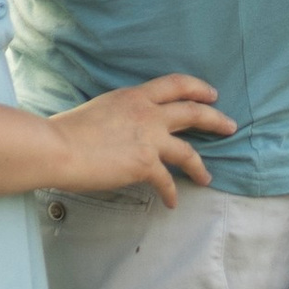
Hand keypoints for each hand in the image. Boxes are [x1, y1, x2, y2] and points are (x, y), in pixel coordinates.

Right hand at [44, 76, 234, 204]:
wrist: (58, 148)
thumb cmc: (66, 131)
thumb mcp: (100, 109)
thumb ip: (119, 114)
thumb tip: (123, 127)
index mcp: (134, 96)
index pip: (175, 85)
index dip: (197, 88)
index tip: (211, 95)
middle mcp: (147, 113)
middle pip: (193, 112)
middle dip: (215, 119)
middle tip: (230, 126)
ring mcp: (149, 138)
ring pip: (188, 151)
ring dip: (201, 166)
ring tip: (207, 177)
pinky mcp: (145, 164)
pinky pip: (167, 181)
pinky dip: (171, 194)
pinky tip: (171, 203)